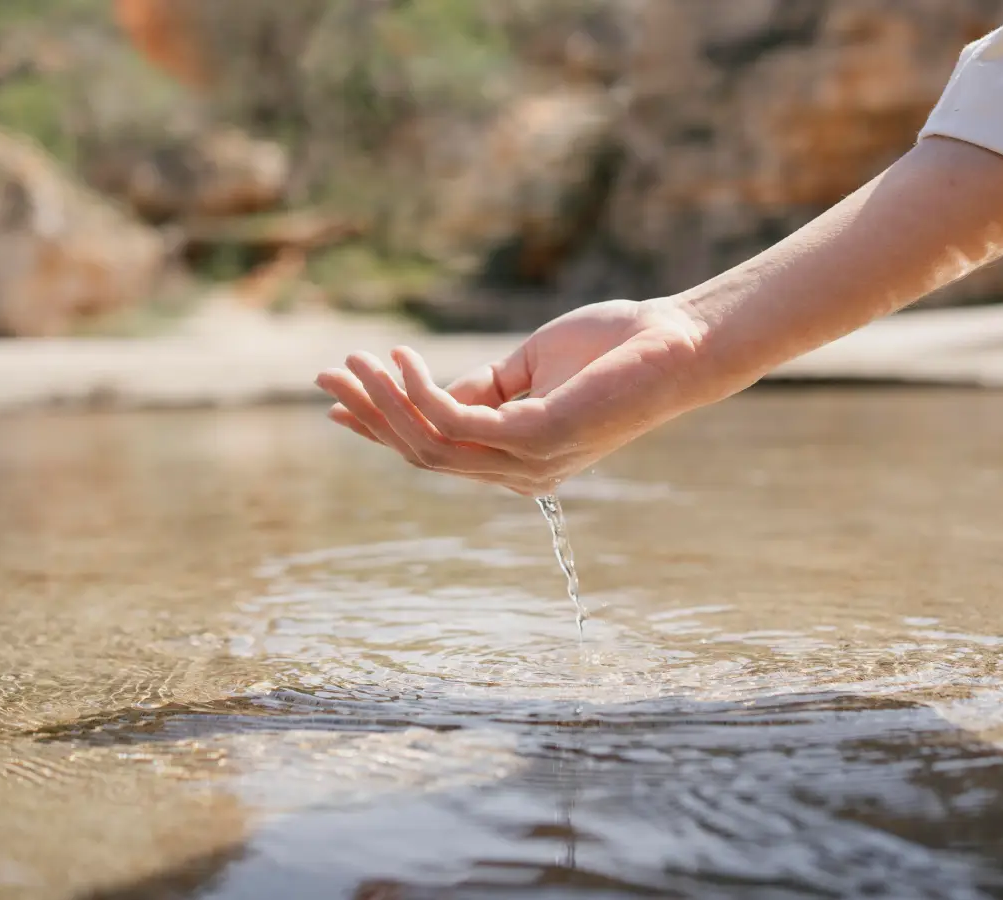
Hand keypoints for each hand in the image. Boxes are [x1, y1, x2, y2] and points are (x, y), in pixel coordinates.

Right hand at [315, 298, 706, 495]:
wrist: (677, 342)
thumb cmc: (612, 349)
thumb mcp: (527, 368)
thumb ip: (479, 387)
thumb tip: (423, 388)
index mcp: (517, 458)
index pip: (436, 450)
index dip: (382, 426)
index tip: (337, 402)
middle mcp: (519, 472)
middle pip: (421, 453)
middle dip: (369, 414)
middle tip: (325, 375)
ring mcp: (528, 462)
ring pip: (430, 444)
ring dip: (383, 401)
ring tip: (352, 360)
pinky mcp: (537, 439)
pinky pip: (456, 422)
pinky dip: (419, 391)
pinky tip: (400, 359)